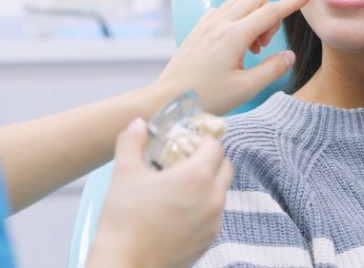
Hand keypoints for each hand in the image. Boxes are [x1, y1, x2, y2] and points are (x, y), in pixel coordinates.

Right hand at [88, 119, 231, 267]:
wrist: (124, 267)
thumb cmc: (124, 220)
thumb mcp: (124, 173)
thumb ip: (132, 142)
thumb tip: (137, 123)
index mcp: (198, 176)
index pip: (215, 146)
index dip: (202, 140)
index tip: (187, 142)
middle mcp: (213, 197)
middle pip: (225, 166)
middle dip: (211, 158)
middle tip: (186, 160)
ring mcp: (214, 221)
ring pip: (222, 191)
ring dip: (209, 182)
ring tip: (181, 185)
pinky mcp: (209, 240)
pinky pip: (215, 214)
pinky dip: (205, 205)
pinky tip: (181, 209)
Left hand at [154, 0, 313, 114]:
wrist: (167, 100)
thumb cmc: (206, 98)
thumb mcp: (246, 89)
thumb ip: (272, 69)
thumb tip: (289, 55)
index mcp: (233, 36)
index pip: (271, 12)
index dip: (293, 3)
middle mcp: (219, 24)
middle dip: (269, 17)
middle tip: (262, 47)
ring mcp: (206, 24)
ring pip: (239, 2)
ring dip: (252, 17)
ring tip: (247, 47)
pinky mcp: (198, 29)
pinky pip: (223, 10)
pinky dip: (235, 18)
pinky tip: (232, 44)